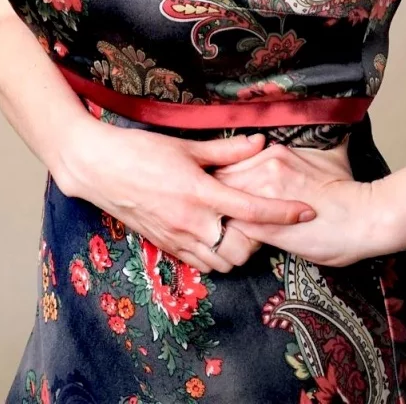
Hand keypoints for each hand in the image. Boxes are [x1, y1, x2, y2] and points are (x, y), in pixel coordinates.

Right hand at [56, 116, 316, 273]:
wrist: (99, 169)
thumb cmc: (141, 151)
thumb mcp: (187, 146)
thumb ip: (227, 150)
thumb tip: (259, 142)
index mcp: (200, 194)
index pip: (253, 211)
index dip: (284, 213)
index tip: (307, 212)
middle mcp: (191, 223)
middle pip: (241, 251)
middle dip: (259, 240)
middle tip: (263, 218)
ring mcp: (176, 239)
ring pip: (221, 263)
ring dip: (237, 250)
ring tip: (241, 226)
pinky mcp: (164, 246)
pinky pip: (200, 263)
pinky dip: (215, 255)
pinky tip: (216, 232)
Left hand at [211, 139, 375, 267]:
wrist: (364, 218)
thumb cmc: (347, 189)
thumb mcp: (327, 156)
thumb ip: (309, 146)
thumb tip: (323, 126)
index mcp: (276, 153)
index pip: (231, 159)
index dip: (223, 173)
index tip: (219, 185)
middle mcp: (266, 169)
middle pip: (221, 179)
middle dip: (213, 193)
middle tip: (209, 206)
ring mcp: (265, 198)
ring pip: (225, 203)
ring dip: (220, 213)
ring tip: (216, 224)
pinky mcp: (268, 226)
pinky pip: (236, 228)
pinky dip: (231, 234)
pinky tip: (230, 240)